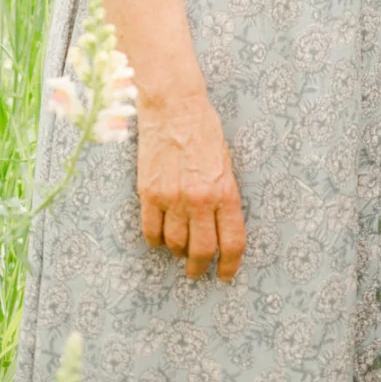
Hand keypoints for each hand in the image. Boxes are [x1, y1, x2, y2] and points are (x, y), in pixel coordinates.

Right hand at [137, 90, 245, 280]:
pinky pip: (151, 232)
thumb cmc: (205, 130)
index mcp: (225, 191)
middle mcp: (199, 199)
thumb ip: (223, 196)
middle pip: (201, 251)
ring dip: (178, 252)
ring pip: (174, 245)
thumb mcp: (226, 163)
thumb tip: (219, 226)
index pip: (232, 241)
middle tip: (198, 271)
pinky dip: (156, 240)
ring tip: (179, 248)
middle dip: (200, 268)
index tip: (226, 275)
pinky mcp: (149, 194)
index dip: (230, 265)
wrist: (174, 106)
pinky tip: (161, 236)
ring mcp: (172, 198)